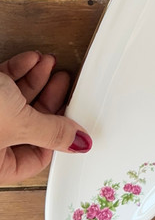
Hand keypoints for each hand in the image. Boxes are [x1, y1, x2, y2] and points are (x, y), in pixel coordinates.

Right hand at [0, 51, 91, 183]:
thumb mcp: (19, 122)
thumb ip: (52, 132)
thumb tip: (81, 143)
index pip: (35, 159)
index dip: (58, 139)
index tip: (75, 121)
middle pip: (29, 125)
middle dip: (49, 99)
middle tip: (66, 83)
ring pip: (16, 100)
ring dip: (37, 79)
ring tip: (51, 64)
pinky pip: (4, 83)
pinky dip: (19, 70)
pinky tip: (32, 60)